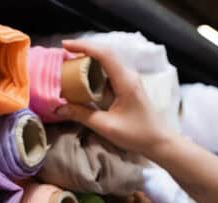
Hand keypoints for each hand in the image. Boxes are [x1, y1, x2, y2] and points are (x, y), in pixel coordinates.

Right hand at [56, 39, 172, 156]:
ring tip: (68, 65)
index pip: (104, 55)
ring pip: (106, 63)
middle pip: (104, 54)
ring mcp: (129, 80)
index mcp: (125, 81)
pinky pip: (108, 73)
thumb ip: (81, 115)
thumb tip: (58, 108)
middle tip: (63, 56)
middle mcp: (128, 75)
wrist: (159, 141)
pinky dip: (94, 72)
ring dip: (88, 61)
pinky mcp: (127, 87)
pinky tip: (82, 79)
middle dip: (83, 51)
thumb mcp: (106, 126)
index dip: (84, 46)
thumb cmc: (136, 134)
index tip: (65, 45)